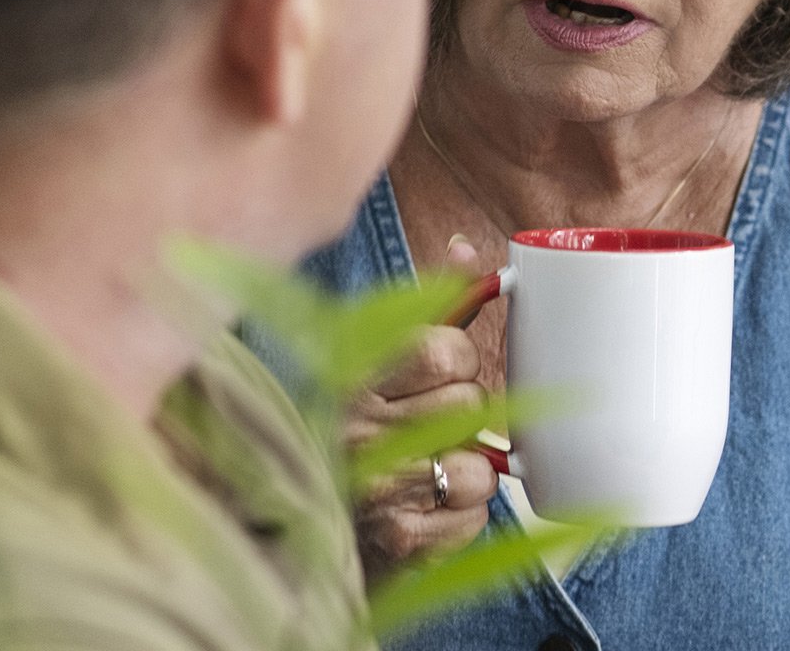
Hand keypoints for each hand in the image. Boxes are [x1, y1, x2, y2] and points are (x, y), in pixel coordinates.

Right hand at [346, 236, 499, 582]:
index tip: (436, 374)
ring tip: (427, 470)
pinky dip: (463, 517)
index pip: (446, 352)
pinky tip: (427, 509)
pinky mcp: (397, 541)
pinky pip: (475, 518)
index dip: (457, 362)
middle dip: (463, 415)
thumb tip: (467, 249)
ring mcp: (375, 490)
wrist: (309, 528)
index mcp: (352, 377)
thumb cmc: (363, 430)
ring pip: (479, 467)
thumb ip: (432, 300)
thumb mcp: (382, 353)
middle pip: (469, 405)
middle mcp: (356, 432)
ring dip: (467, 470)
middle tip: (426, 426)